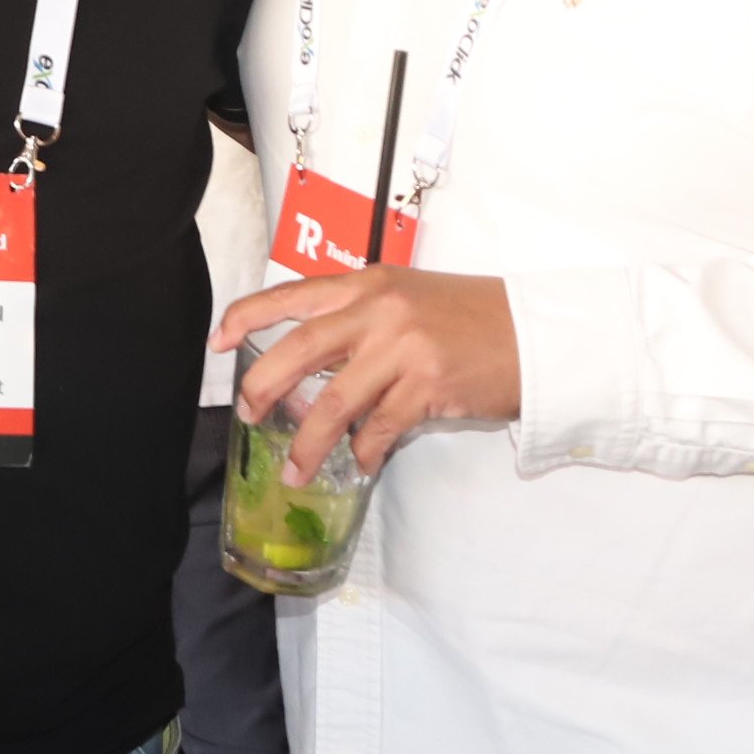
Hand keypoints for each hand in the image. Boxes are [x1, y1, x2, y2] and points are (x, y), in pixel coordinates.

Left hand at [213, 267, 522, 481]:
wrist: (536, 335)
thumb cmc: (471, 319)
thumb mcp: (408, 300)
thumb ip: (359, 322)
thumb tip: (306, 368)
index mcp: (369, 284)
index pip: (291, 295)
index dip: (246, 316)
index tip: (217, 340)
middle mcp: (379, 310)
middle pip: (298, 348)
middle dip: (261, 385)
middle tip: (246, 413)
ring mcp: (403, 347)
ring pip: (332, 401)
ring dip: (306, 442)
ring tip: (293, 469)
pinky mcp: (428, 385)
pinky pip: (378, 428)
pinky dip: (362, 452)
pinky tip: (358, 463)